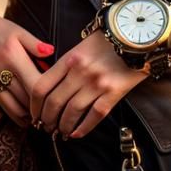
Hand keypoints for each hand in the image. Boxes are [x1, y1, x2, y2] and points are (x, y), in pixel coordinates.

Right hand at [0, 0, 54, 126]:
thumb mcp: (16, 30)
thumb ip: (35, 43)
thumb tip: (52, 53)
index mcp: (12, 55)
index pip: (35, 86)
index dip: (47, 96)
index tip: (53, 97)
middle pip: (25, 102)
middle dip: (38, 109)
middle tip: (45, 110)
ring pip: (11, 111)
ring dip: (24, 117)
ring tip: (32, 116)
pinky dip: (3, 116)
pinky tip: (10, 110)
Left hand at [29, 30, 149, 138]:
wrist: (136, 37)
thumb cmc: (107, 41)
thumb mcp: (82, 46)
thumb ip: (67, 64)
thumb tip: (51, 87)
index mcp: (70, 58)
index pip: (42, 86)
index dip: (34, 105)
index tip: (34, 114)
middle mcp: (81, 72)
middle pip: (54, 103)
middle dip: (47, 119)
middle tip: (46, 127)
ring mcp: (97, 84)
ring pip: (71, 113)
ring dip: (63, 127)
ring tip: (60, 132)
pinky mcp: (113, 93)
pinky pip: (93, 116)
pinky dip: (82, 129)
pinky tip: (76, 134)